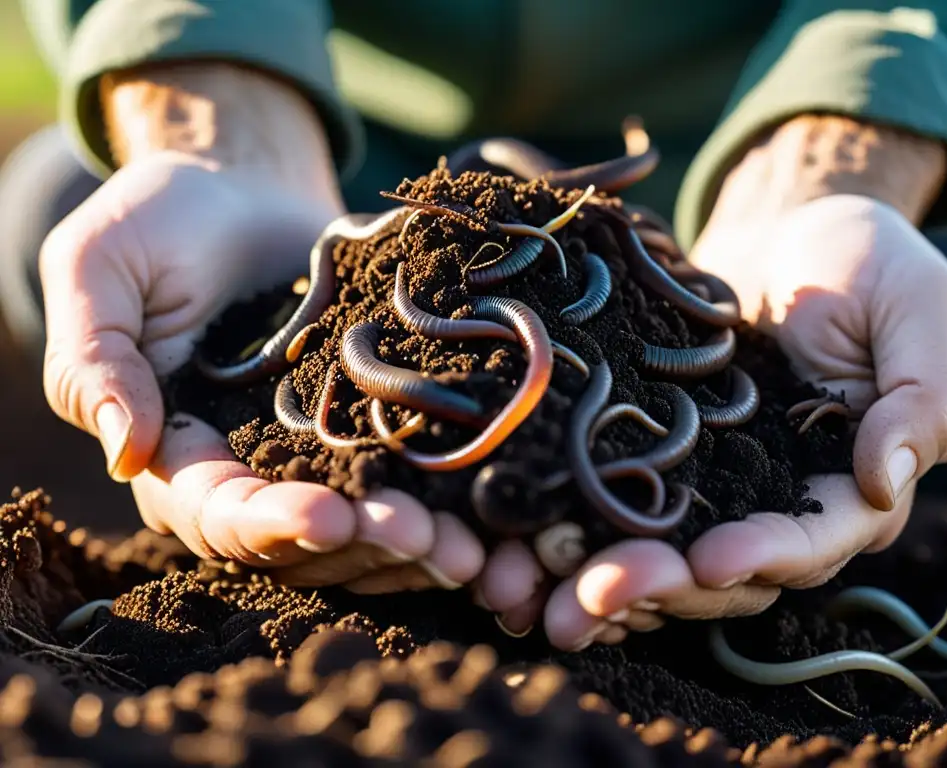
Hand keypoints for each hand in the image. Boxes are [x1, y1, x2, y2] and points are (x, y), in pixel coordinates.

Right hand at [39, 64, 485, 590]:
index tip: (329, 517)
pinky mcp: (378, 424)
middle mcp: (252, 470)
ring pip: (367, 524)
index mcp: (179, 452)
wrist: (245, 187)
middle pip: (306, 539)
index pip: (217, 513)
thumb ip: (98, 360)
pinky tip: (495, 516)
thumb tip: (127, 452)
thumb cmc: (159, 221)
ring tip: (474, 548)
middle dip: (365, 546)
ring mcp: (321, 453)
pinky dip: (452, 501)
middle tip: (429, 543)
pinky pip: (415, 476)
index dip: (271, 526)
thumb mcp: (100, 271)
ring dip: (419, 545)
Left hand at [533, 118, 946, 650]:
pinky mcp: (651, 456)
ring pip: (658, 554)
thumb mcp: (921, 309)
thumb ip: (924, 397)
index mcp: (848, 486)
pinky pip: (611, 503)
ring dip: (602, 579)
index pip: (812, 542)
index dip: (764, 558)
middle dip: (661, 587)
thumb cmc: (866, 260)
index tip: (709, 559)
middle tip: (595, 592)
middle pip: (722, 571)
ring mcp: (708, 485)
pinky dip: (570, 530)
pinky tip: (520, 546)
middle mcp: (775, 503)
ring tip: (539, 593)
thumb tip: (886, 482)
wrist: (785, 228)